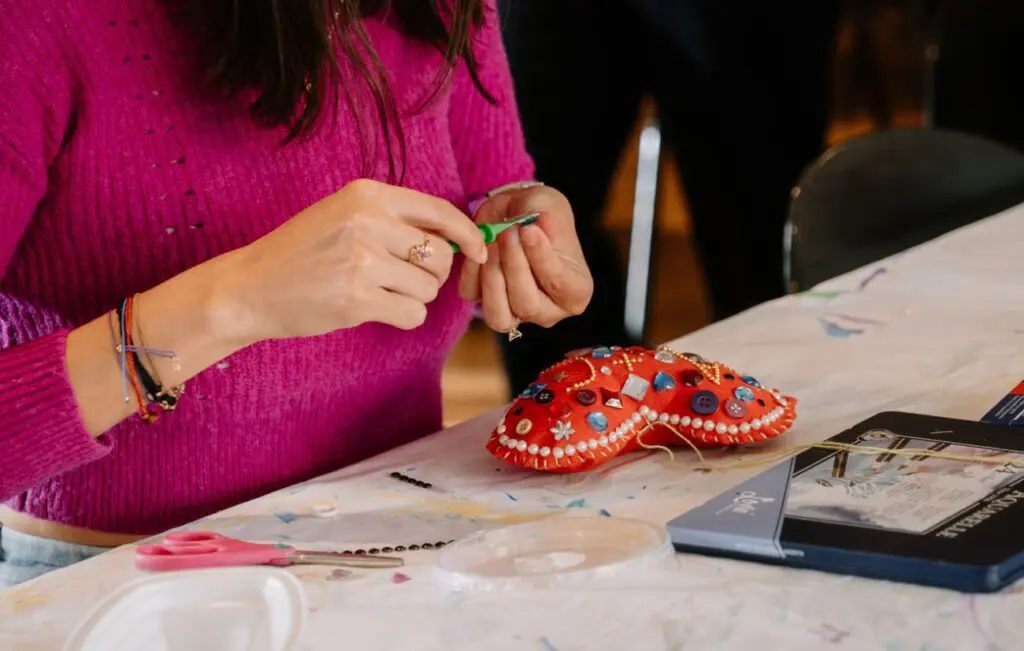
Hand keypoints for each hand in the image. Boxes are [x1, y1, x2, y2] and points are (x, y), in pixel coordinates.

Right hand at [222, 179, 487, 340]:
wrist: (250, 287)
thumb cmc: (302, 253)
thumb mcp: (343, 215)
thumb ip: (393, 218)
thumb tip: (457, 235)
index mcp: (367, 195)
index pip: (439, 211)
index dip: (467, 234)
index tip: (479, 250)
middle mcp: (368, 222)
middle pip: (440, 255)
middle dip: (433, 274)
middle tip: (405, 279)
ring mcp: (363, 261)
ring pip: (428, 288)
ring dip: (413, 297)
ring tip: (378, 292)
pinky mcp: (358, 299)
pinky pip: (412, 314)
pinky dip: (402, 317)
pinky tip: (374, 309)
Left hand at [459, 185, 591, 331]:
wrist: (515, 213)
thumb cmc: (540, 214)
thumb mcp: (547, 206)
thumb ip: (545, 217)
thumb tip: (542, 222)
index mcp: (575, 291)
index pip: (559, 284)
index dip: (542, 259)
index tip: (530, 230)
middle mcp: (549, 310)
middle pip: (528, 305)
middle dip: (514, 267)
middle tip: (508, 232)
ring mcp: (517, 313)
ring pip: (499, 316)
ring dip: (492, 278)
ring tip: (492, 245)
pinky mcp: (488, 304)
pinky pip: (474, 297)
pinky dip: (472, 273)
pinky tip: (477, 250)